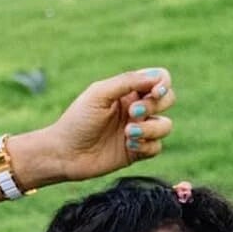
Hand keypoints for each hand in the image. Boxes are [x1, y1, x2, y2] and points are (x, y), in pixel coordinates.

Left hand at [21, 68, 175, 185]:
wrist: (64, 154)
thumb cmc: (76, 121)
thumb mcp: (99, 94)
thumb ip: (127, 82)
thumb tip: (156, 77)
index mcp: (127, 91)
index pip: (159, 79)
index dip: (163, 84)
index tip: (154, 92)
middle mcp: (136, 109)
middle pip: (168, 100)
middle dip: (155, 106)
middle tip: (132, 113)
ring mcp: (138, 130)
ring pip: (165, 125)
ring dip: (150, 128)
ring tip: (127, 133)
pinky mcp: (137, 152)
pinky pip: (157, 147)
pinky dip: (146, 145)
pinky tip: (129, 146)